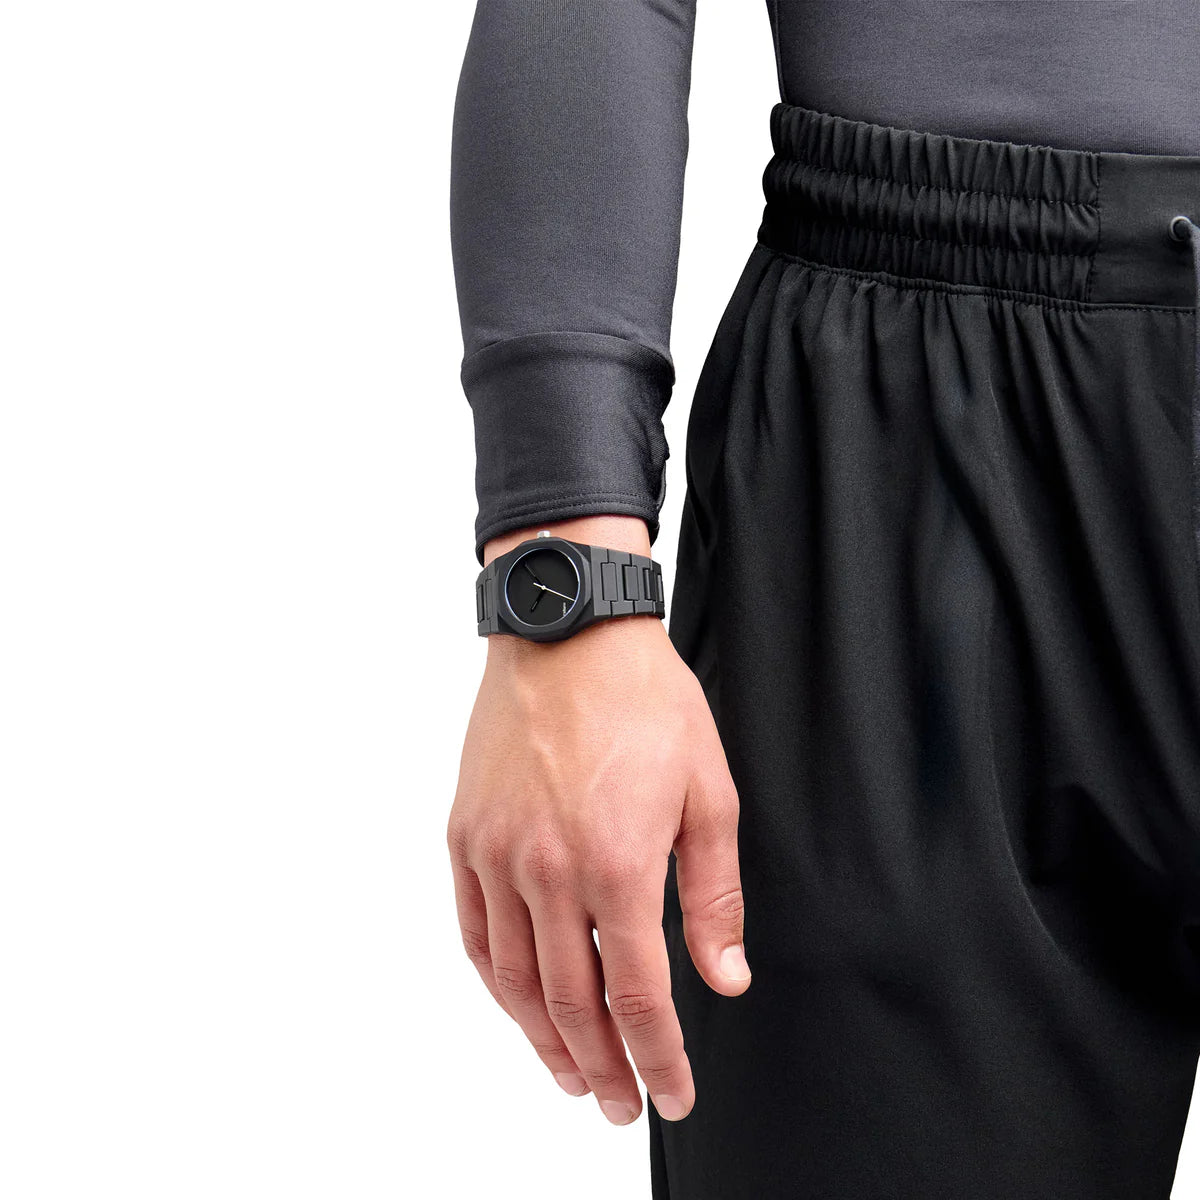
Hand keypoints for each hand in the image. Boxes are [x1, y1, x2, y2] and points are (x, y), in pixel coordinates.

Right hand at [447, 519, 749, 1126]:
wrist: (569, 633)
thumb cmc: (647, 702)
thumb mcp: (709, 792)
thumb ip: (713, 896)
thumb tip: (725, 977)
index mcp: (616, 862)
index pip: (637, 996)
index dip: (657, 1057)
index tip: (671, 1093)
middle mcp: (547, 870)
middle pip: (571, 1003)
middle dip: (604, 1067)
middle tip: (622, 1103)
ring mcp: (497, 854)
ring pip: (515, 980)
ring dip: (545, 1041)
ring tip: (573, 1077)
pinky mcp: (466, 834)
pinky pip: (475, 932)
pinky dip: (498, 984)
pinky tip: (519, 1006)